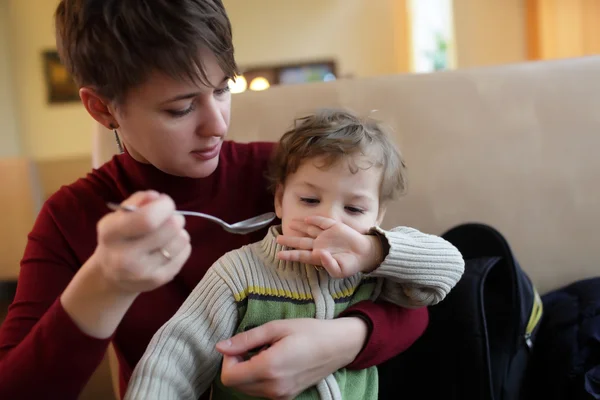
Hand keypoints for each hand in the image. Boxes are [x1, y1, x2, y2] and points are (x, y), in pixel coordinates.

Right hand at [92, 191, 191, 293]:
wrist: (111, 276)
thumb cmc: (118, 239)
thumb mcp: (118, 216)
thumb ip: (137, 201)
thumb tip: (156, 197)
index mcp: (111, 234)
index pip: (148, 219)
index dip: (164, 206)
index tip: (164, 202)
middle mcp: (125, 257)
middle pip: (171, 227)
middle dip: (175, 217)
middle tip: (169, 218)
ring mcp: (144, 272)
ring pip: (181, 240)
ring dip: (179, 231)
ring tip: (168, 234)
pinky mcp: (160, 280)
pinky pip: (185, 252)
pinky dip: (182, 245)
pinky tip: (170, 246)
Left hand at [215, 317, 367, 399]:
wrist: (338, 346)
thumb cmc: (309, 331)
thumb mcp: (276, 327)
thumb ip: (246, 339)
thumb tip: (220, 346)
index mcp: (269, 368)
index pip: (229, 376)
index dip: (228, 360)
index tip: (241, 345)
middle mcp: (273, 387)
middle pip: (236, 384)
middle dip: (237, 365)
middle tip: (253, 346)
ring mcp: (280, 395)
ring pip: (247, 389)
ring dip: (248, 371)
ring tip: (266, 352)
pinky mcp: (286, 397)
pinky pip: (261, 391)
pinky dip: (259, 378)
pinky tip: (274, 361)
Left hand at [276, 216, 382, 277]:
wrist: (364, 254)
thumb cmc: (350, 265)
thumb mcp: (340, 271)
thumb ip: (329, 265)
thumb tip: (319, 254)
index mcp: (318, 257)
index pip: (302, 255)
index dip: (291, 255)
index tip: (279, 255)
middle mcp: (319, 245)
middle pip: (301, 241)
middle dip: (289, 240)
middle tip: (277, 238)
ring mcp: (325, 235)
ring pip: (309, 230)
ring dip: (299, 226)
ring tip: (289, 223)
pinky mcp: (334, 227)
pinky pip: (322, 222)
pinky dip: (315, 220)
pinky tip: (307, 219)